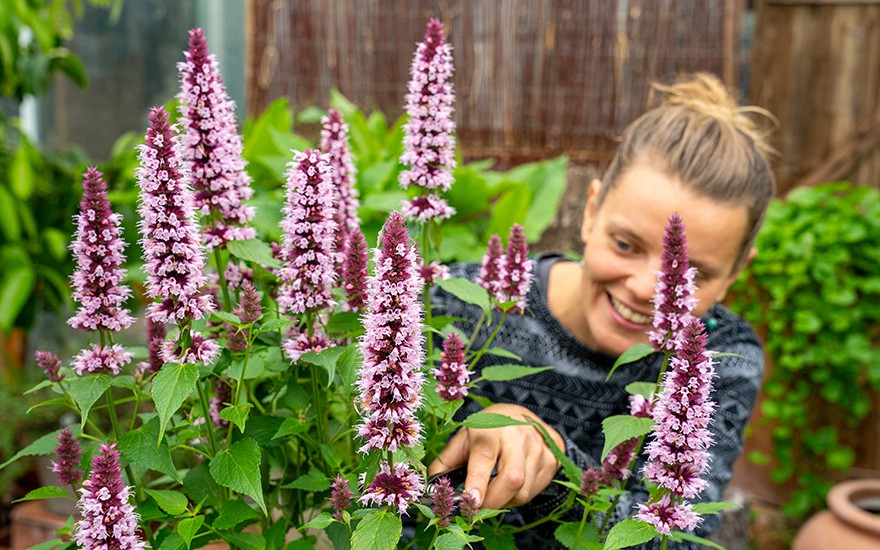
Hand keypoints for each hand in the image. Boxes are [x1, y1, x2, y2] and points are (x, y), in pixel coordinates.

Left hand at [427, 403, 564, 509]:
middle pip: (512, 478)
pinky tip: (511, 485)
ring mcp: (539, 448)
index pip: (484, 457)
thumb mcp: (464, 437)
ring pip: (524, 490)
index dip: (478, 481)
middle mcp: (517, 436)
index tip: (471, 501)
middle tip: (478, 508)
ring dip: (506, 501)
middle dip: (494, 502)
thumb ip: (447, 461)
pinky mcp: (552, 459)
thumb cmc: (487, 429)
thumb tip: (432, 487)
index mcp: (490, 429)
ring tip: (495, 491)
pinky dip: (520, 496)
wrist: (521, 415)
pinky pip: (536, 490)